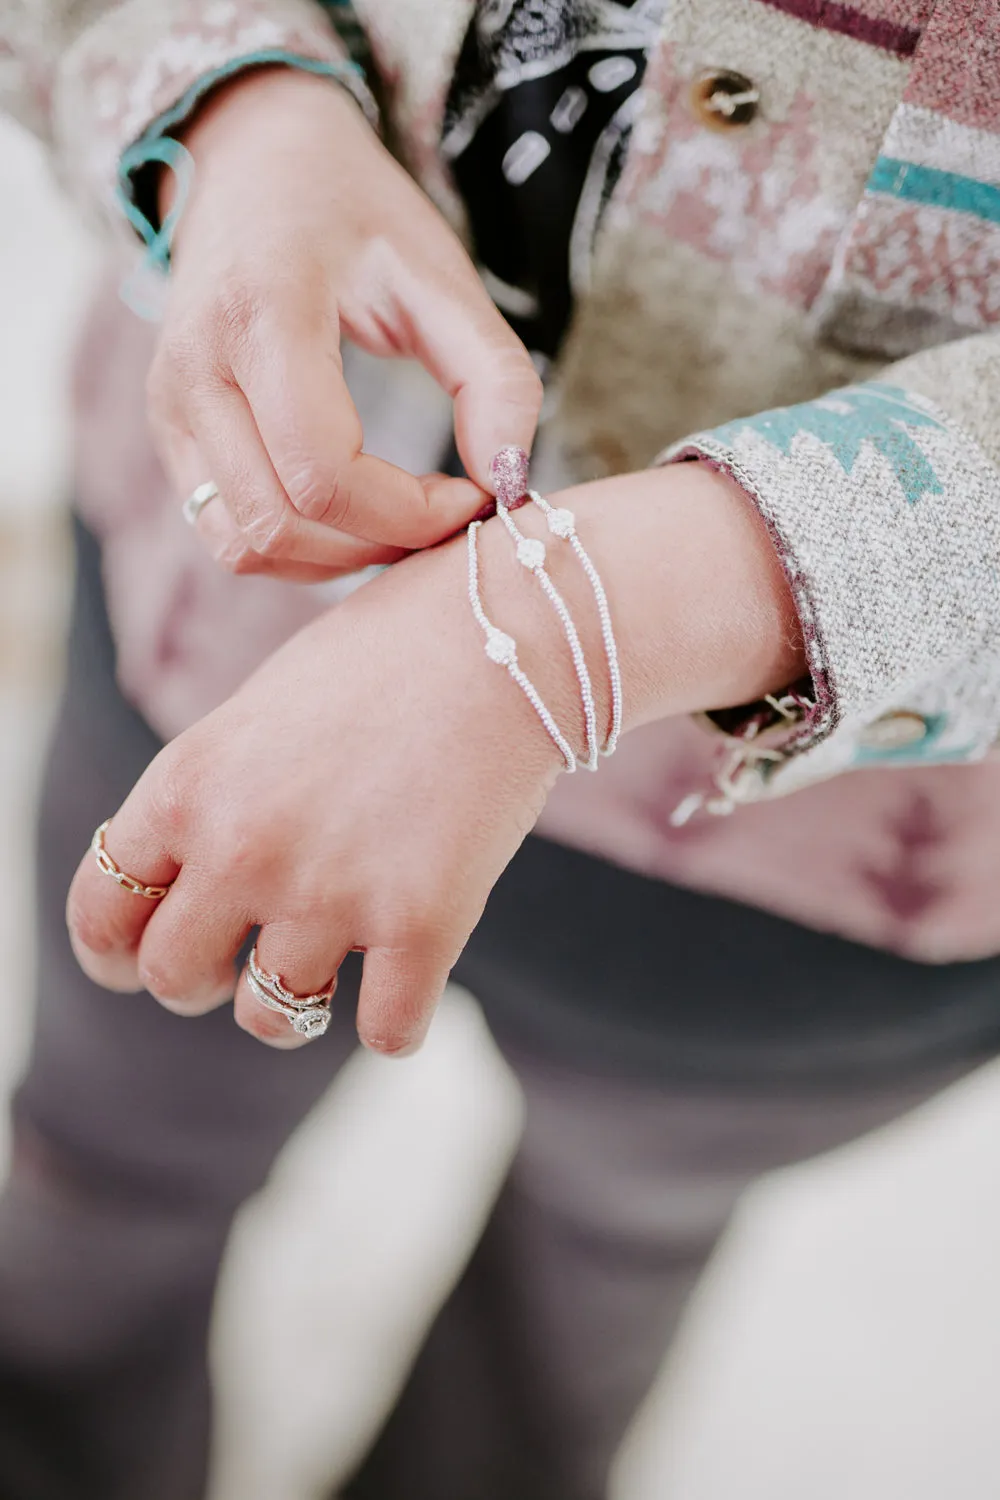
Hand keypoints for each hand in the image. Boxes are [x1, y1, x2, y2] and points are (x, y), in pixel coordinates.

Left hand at [66, 515, 573, 1051]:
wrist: (505, 634)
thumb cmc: (383, 659)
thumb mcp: (254, 716)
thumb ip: (208, 802)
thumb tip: (192, 891)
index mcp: (186, 786)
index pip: (100, 911)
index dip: (112, 950)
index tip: (134, 961)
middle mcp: (241, 848)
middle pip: (173, 977)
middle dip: (203, 981)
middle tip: (242, 961)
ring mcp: (330, 894)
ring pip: (272, 1020)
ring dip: (298, 1003)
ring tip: (331, 968)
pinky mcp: (421, 927)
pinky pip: (385, 1033)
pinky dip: (397, 1018)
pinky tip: (409, 976)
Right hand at [147, 66, 542, 580]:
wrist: (250, 162)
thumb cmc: (353, 209)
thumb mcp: (440, 269)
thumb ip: (492, 375)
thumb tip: (509, 481)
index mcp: (259, 315)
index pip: (324, 472)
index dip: (410, 514)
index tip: (473, 495)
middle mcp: (194, 370)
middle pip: (282, 523)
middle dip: (381, 543)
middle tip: (447, 516)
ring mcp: (169, 409)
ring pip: (246, 545)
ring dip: (337, 558)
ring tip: (403, 520)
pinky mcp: (169, 434)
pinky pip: (228, 533)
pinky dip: (298, 549)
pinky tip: (354, 516)